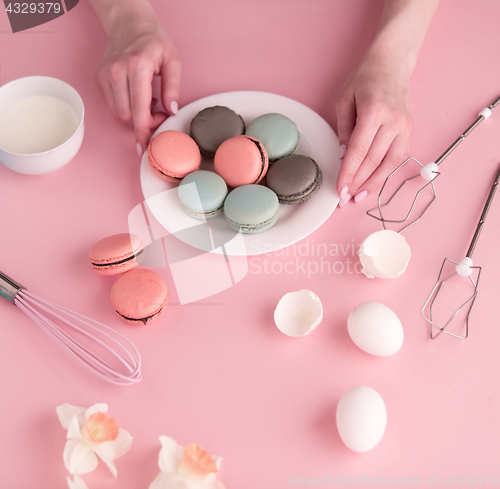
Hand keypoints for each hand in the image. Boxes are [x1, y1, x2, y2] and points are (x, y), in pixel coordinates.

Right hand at [95, 14, 180, 154]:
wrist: (128, 22)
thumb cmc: (153, 41)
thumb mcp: (172, 60)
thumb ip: (173, 87)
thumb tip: (171, 111)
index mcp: (138, 66)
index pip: (138, 108)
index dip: (143, 130)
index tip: (145, 146)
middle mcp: (117, 71)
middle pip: (127, 115)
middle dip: (144, 122)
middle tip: (158, 111)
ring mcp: (105, 75)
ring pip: (118, 113)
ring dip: (134, 116)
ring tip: (148, 101)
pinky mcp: (99, 78)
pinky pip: (112, 106)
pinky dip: (125, 108)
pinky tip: (136, 96)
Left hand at [335, 57, 412, 206]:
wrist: (392, 63)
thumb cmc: (366, 79)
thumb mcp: (345, 101)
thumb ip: (343, 130)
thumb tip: (343, 158)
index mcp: (374, 111)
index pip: (359, 151)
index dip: (348, 173)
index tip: (340, 189)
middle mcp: (393, 121)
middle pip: (373, 161)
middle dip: (358, 183)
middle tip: (345, 199)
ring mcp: (405, 126)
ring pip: (389, 164)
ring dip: (373, 184)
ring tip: (359, 197)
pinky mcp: (411, 131)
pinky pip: (399, 158)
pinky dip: (385, 173)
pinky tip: (373, 183)